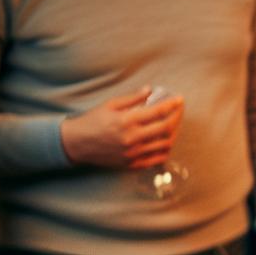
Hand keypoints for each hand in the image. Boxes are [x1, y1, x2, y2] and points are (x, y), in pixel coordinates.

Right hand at [59, 87, 182, 168]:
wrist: (76, 143)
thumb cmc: (92, 121)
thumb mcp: (110, 105)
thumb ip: (132, 98)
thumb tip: (150, 90)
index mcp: (126, 121)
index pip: (158, 111)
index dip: (172, 104)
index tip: (179, 99)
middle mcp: (132, 138)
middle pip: (166, 128)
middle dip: (177, 116)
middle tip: (179, 110)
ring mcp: (133, 153)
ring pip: (165, 144)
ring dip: (173, 133)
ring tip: (173, 124)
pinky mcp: (132, 164)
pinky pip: (157, 159)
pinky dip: (165, 149)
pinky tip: (165, 140)